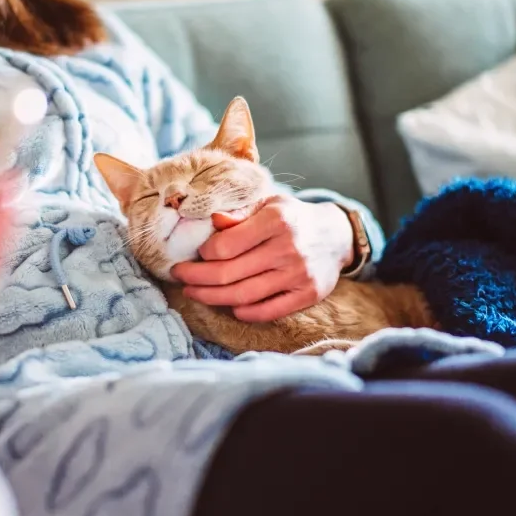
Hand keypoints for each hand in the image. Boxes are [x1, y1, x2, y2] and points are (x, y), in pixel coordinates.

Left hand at [172, 196, 353, 322]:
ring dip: (212, 297)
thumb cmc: (292, 218)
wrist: (336, 235)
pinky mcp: (307, 295)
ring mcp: (298, 275)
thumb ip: (240, 214)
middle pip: (229, 274)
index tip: (195, 253)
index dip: (204, 253)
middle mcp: (287, 248)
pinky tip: (229, 306)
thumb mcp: (268, 204)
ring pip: (244, 295)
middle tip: (179, 277)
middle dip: (197, 278)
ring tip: (194, 293)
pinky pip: (268, 311)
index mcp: (275, 220)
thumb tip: (212, 221)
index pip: (226, 246)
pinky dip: (244, 312)